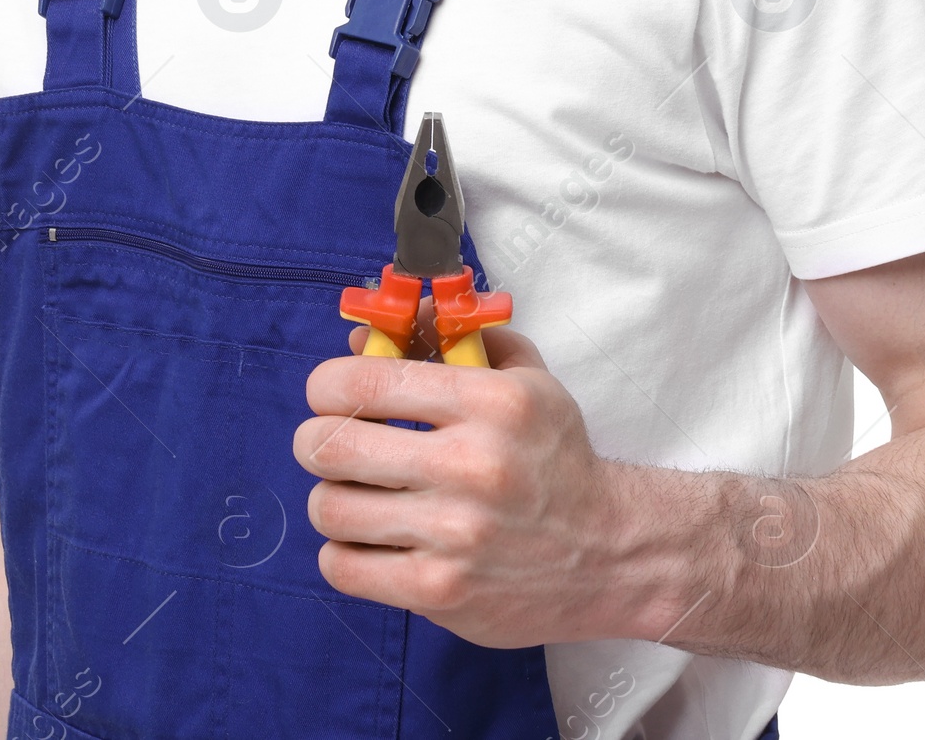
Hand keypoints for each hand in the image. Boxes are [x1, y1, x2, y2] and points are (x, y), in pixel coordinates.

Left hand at [293, 323, 648, 647]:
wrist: (609, 552)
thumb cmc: (557, 458)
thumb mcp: (526, 379)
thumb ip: (454, 341)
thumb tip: (370, 333)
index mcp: (488, 402)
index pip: (365, 381)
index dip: (326, 384)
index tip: (327, 393)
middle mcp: (469, 465)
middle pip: (332, 445)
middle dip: (315, 440)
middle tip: (326, 443)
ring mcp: (453, 534)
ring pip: (330, 508)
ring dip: (331, 498)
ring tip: (354, 495)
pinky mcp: (440, 592)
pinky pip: (344, 567)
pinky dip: (342, 552)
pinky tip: (369, 541)